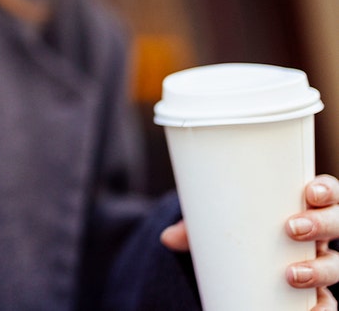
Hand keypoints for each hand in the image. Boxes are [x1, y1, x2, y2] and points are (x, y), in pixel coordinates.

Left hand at [161, 174, 338, 309]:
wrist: (242, 262)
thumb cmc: (236, 229)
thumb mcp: (218, 222)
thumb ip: (197, 227)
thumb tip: (167, 238)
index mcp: (303, 207)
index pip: (327, 193)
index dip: (326, 190)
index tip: (309, 192)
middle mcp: (320, 235)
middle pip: (338, 224)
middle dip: (322, 225)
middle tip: (291, 228)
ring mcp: (320, 263)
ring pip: (336, 265)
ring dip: (321, 269)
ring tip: (292, 274)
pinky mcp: (315, 292)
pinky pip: (328, 302)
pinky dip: (323, 307)